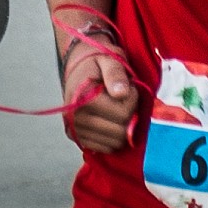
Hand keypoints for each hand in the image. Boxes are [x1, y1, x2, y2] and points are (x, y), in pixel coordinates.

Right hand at [63, 40, 138, 154]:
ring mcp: (75, 130)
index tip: (127, 88)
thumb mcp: (109, 59)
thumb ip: (116, 73)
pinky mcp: (77, 138)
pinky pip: (105, 148)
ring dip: (121, 128)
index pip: (123, 114)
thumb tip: (121, 93)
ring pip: (114, 143)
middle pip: (120, 132)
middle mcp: (75, 118)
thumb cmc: (97, 62)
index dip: (132, 100)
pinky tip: (110, 121)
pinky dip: (112, 137)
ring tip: (115, 109)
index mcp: (83, 98)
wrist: (78, 67)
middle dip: (128, 116)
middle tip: (123, 100)